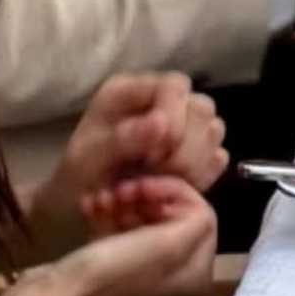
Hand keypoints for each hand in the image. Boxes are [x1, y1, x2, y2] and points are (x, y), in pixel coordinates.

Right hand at [0, 179, 223, 295]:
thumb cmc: (111, 275)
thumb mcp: (165, 245)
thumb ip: (195, 222)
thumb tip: (196, 208)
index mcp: (195, 276)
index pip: (201, 216)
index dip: (174, 193)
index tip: (142, 183)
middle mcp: (174, 278)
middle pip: (171, 218)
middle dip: (146, 197)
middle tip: (120, 188)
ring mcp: (140, 275)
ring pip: (142, 222)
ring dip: (122, 203)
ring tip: (99, 198)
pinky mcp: (109, 271)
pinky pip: (117, 233)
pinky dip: (105, 216)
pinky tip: (89, 207)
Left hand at [60, 67, 227, 219]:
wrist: (77, 208)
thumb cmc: (77, 178)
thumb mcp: (88, 159)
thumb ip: (122, 140)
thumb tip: (162, 123)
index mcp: (131, 92)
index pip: (174, 86)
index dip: (174, 118)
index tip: (153, 155)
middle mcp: (160, 102)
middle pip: (202, 108)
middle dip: (185, 147)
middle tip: (155, 172)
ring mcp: (181, 126)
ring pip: (214, 131)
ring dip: (194, 162)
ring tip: (161, 182)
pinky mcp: (194, 152)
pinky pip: (217, 156)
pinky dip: (202, 175)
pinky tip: (176, 187)